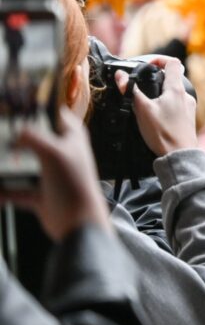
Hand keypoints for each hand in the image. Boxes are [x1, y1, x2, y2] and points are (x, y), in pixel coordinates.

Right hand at [7, 109, 109, 240]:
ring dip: (6, 164)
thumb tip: (16, 129)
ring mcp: (49, 173)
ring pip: (21, 163)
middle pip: (32, 137)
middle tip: (1, 132)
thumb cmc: (74, 184)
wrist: (78, 222)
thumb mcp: (54, 153)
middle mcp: (60, 152)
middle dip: (13, 135)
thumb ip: (33, 137)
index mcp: (71, 137)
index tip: (13, 102)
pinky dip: (3, 191)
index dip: (35, 106)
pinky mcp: (40, 193)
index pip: (53, 112)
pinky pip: (15, 190)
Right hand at [116, 55, 197, 156]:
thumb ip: (131, 91)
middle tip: (142, 84)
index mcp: (176, 90)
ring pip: (174, 93)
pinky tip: (156, 115)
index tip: (147, 65)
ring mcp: (189, 107)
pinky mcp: (188, 118)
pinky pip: (176, 105)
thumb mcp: (142, 110)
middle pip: (173, 78)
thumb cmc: (162, 132)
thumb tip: (120, 75)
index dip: (160, 59)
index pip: (173, 63)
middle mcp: (186, 96)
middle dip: (157, 78)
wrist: (180, 155)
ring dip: (161, 93)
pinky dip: (166, 105)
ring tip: (146, 102)